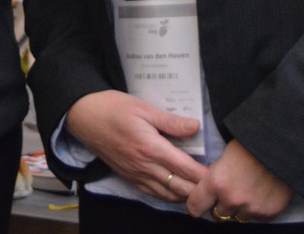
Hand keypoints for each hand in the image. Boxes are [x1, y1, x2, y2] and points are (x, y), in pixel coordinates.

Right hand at [66, 90, 206, 202]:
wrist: (84, 117)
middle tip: (215, 185)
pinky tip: (177, 191)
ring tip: (201, 190)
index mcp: (151, 148)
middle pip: (180, 188)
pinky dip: (169, 196)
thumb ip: (170, 121)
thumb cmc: (113, 108)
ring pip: (167, 195)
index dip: (204, 175)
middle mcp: (144, 167)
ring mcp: (135, 175)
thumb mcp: (144, 108)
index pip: (186, 169)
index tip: (219, 174)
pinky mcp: (128, 177)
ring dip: (186, 195)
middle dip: (199, 189)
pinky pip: (153, 193)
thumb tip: (195, 126)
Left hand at [185, 140, 292, 222]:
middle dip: (220, 204)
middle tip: (229, 190)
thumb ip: (215, 176)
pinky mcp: (269, 213)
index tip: (200, 200)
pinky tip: (262, 192)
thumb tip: (208, 188)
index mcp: (216, 182)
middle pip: (217, 214)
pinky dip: (258, 208)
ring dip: (240, 207)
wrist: (284, 145)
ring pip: (238, 217)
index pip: (194, 207)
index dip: (196, 203)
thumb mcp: (225, 155)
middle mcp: (232, 199)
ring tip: (248, 188)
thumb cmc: (252, 142)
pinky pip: (257, 217)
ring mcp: (252, 209)